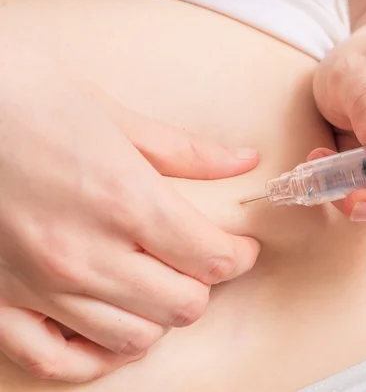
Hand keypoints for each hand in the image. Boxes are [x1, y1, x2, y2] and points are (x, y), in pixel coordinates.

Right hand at [0, 43, 259, 381]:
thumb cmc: (25, 97)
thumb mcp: (113, 115)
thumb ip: (187, 151)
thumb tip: (243, 161)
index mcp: (124, 200)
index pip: (211, 258)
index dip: (239, 255)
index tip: (240, 247)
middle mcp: (86, 253)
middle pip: (183, 306)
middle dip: (204, 284)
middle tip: (199, 260)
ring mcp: (41, 286)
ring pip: (133, 339)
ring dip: (159, 317)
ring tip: (157, 286)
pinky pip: (58, 364)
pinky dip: (96, 358)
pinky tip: (109, 331)